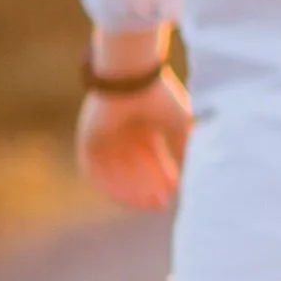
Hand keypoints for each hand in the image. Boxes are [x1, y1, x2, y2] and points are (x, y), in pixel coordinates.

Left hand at [76, 73, 191, 211]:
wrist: (131, 77)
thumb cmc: (158, 95)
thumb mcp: (178, 123)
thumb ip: (183, 147)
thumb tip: (192, 170)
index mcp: (143, 126)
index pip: (151, 159)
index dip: (162, 177)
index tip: (174, 192)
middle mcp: (124, 133)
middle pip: (134, 169)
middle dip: (148, 187)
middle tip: (161, 203)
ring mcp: (105, 137)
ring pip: (115, 172)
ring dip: (130, 189)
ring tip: (147, 202)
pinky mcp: (89, 139)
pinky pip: (94, 170)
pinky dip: (109, 184)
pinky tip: (125, 196)